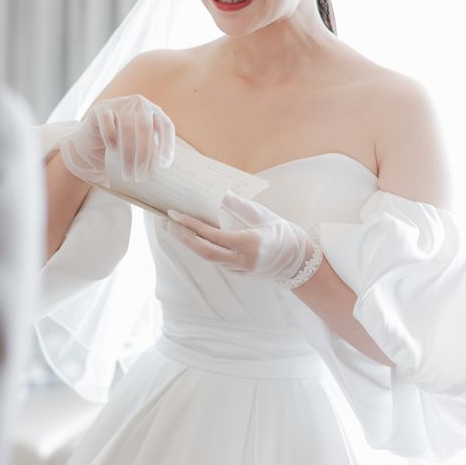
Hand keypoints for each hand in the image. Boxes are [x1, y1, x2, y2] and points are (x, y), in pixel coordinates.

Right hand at [60, 94, 174, 183]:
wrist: (94, 139)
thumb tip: (159, 167)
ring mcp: (120, 103)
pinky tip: (112, 149)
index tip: (164, 165)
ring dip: (127, 154)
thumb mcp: (141, 145)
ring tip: (127, 174)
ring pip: (127, 127)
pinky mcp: (101, 108)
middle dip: (144, 155)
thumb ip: (152, 150)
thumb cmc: (123, 144)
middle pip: (145, 128)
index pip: (166, 126)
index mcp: (154, 111)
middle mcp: (139, 104)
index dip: (167, 145)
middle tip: (140, 176)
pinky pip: (107, 121)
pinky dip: (110, 136)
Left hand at [166, 192, 314, 282]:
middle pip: (205, 252)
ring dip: (188, 243)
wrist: (298, 261)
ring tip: (173, 227)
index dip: (192, 225)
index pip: (214, 236)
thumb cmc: (282, 233)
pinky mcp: (237, 272)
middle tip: (167, 223)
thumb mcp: (262, 215)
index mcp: (250, 244)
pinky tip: (190, 236)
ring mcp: (239, 270)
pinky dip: (200, 246)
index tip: (175, 215)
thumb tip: (217, 192)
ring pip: (207, 257)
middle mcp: (242, 260)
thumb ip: (238, 205)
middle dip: (183, 238)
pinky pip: (214, 258)